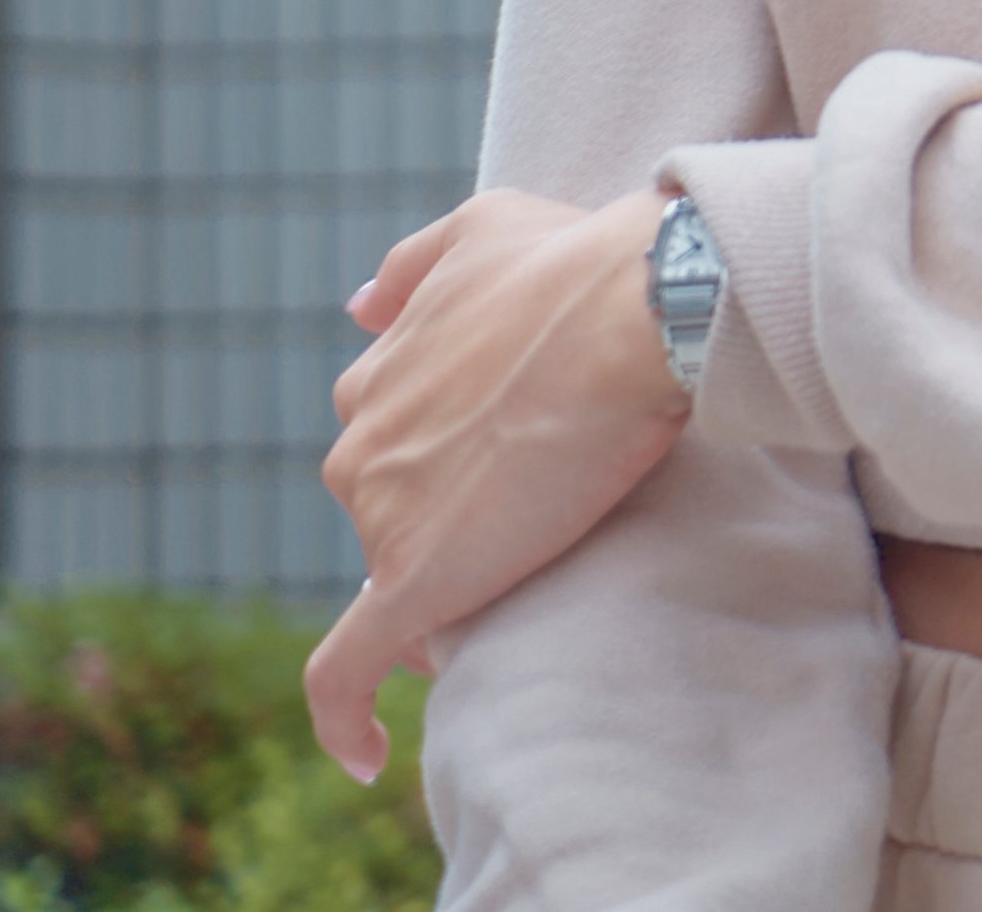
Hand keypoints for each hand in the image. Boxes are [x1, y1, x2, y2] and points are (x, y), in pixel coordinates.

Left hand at [306, 188, 692, 777]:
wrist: (639, 309)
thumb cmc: (581, 261)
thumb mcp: (488, 225)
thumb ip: (412, 265)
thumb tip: (351, 307)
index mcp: (376, 376)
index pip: (394, 446)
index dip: (447, 466)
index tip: (507, 474)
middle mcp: (359, 444)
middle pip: (391, 515)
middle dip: (447, 524)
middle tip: (538, 522)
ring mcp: (379, 515)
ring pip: (397, 581)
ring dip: (447, 591)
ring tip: (534, 579)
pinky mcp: (411, 581)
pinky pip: (347, 670)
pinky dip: (343, 717)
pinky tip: (364, 756)